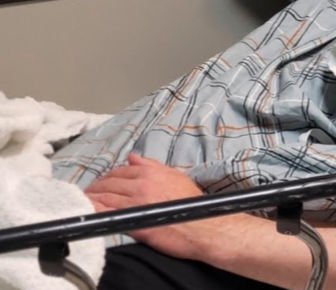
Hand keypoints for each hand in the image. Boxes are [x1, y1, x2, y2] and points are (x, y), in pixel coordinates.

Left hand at [85, 153, 223, 259]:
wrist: (201, 226)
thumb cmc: (192, 204)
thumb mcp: (176, 176)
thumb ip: (152, 165)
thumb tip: (132, 157)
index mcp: (151, 172)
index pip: (121, 170)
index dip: (108, 176)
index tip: (102, 182)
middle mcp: (141, 184)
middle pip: (109, 182)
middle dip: (96, 186)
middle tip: (88, 192)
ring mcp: (135, 202)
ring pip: (104, 196)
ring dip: (91, 197)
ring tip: (84, 201)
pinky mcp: (132, 221)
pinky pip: (105, 213)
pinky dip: (93, 210)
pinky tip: (87, 211)